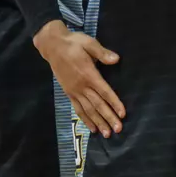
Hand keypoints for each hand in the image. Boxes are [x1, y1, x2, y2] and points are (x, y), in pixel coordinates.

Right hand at [33, 21, 124, 136]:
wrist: (52, 46)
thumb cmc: (74, 43)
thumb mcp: (89, 43)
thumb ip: (102, 52)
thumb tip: (116, 59)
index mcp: (88, 74)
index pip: (104, 91)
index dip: (114, 103)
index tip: (122, 114)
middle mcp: (81, 86)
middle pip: (97, 104)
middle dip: (108, 118)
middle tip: (118, 130)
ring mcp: (74, 91)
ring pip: (88, 110)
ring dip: (98, 122)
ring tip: (107, 133)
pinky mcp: (68, 93)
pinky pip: (78, 109)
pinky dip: (85, 119)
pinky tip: (92, 128)